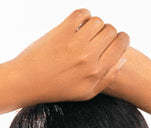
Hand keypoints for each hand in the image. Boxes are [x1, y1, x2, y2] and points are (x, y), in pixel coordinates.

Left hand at [10, 8, 129, 103]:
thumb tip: (123, 58)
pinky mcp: (62, 31)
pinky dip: (83, 15)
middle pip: (111, 31)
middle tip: (98, 38)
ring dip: (94, 24)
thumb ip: (107, 77)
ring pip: (98, 21)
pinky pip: (82, 13)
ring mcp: (75, 43)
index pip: (121, 45)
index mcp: (96, 72)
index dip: (122, 39)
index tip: (116, 40)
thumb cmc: (57, 89)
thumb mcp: (86, 92)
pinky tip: (78, 25)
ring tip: (86, 33)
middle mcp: (88, 57)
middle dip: (108, 32)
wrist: (27, 81)